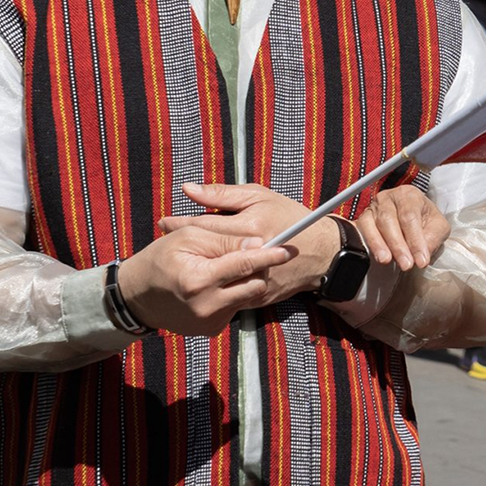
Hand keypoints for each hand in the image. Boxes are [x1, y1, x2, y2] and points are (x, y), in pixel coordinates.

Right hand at [116, 226, 295, 335]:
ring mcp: (211, 321)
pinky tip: (216, 286)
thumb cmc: (161, 259)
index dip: (270, 255)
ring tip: (227, 268)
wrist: (137, 297)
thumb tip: (256, 243)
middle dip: (259, 267)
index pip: (246, 263)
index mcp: (200, 278)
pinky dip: (233, 294)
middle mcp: (208, 304)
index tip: (289, 249)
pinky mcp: (212, 329)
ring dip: (245, 280)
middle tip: (253, 253)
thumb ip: (223, 239)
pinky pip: (236, 308)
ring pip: (248, 296)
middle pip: (255, 284)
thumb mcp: (188, 237)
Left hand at [158, 182, 341, 301]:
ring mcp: (255, 278)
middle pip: (205, 253)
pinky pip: (229, 291)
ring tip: (180, 260)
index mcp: (250, 226)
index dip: (181, 224)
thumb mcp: (258, 196)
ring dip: (196, 269)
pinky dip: (216, 284)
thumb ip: (222, 195)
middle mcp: (251, 254)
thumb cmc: (289, 216)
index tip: (163, 222)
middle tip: (164, 242)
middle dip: (183, 247)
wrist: (322, 253)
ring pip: (215, 276)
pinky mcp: (258, 295)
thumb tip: (188, 190)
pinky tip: (204, 276)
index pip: (206, 225)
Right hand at [353, 185, 449, 271]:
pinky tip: (377, 255)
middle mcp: (389, 198)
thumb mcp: (438, 227)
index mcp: (409, 195)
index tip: (421, 260)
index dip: (415, 240)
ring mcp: (374, 207)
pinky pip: (362, 229)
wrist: (412, 219)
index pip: (410, 217)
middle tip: (406, 264)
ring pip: (374, 224)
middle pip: (389, 219)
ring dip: (381, 245)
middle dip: (398, 245)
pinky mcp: (363, 218)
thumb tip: (422, 254)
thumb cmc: (425, 221)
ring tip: (387, 260)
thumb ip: (433, 238)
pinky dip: (369, 243)